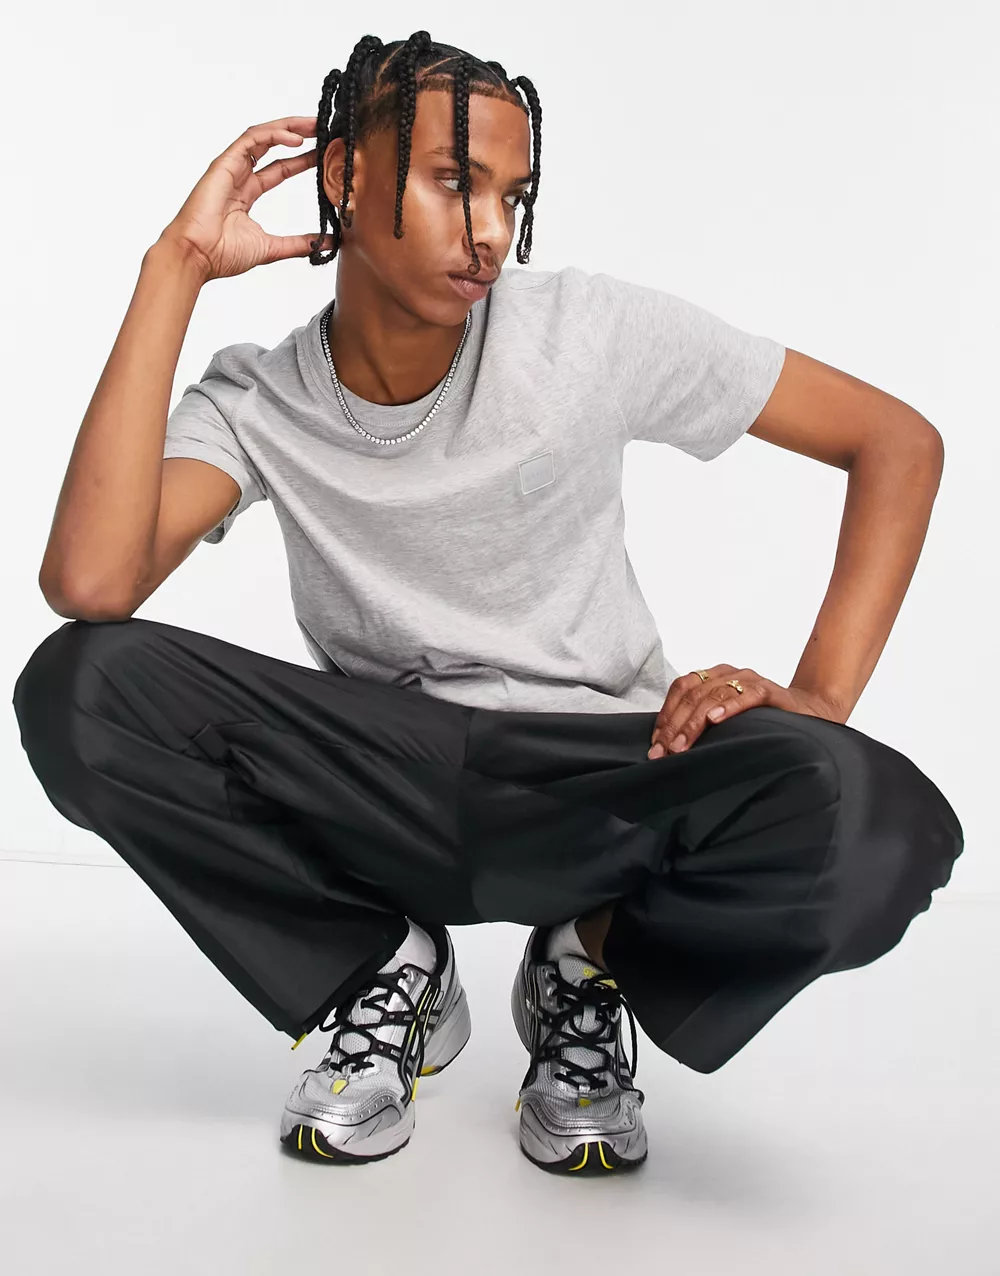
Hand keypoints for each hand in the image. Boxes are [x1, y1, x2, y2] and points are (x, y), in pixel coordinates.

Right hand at [157, 116, 334, 281]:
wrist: (197, 256)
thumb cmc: (221, 253)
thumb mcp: (271, 248)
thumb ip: (299, 243)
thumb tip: (327, 244)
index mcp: (247, 193)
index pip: (280, 169)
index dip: (302, 159)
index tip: (324, 154)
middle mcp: (239, 177)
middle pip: (272, 146)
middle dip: (299, 134)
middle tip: (323, 129)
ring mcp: (231, 168)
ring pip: (262, 136)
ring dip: (289, 127)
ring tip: (314, 125)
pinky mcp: (224, 163)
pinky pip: (251, 140)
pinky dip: (274, 135)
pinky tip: (295, 138)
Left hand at [647, 666, 845, 758]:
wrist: (810, 713)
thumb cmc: (762, 720)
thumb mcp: (727, 722)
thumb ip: (703, 725)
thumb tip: (667, 747)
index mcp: (714, 677)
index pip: (681, 689)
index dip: (665, 715)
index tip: (654, 743)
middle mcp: (729, 674)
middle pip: (692, 694)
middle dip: (674, 725)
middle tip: (662, 751)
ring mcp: (750, 680)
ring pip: (713, 694)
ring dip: (694, 722)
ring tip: (681, 745)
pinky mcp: (771, 691)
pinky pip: (748, 694)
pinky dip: (730, 706)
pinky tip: (716, 719)